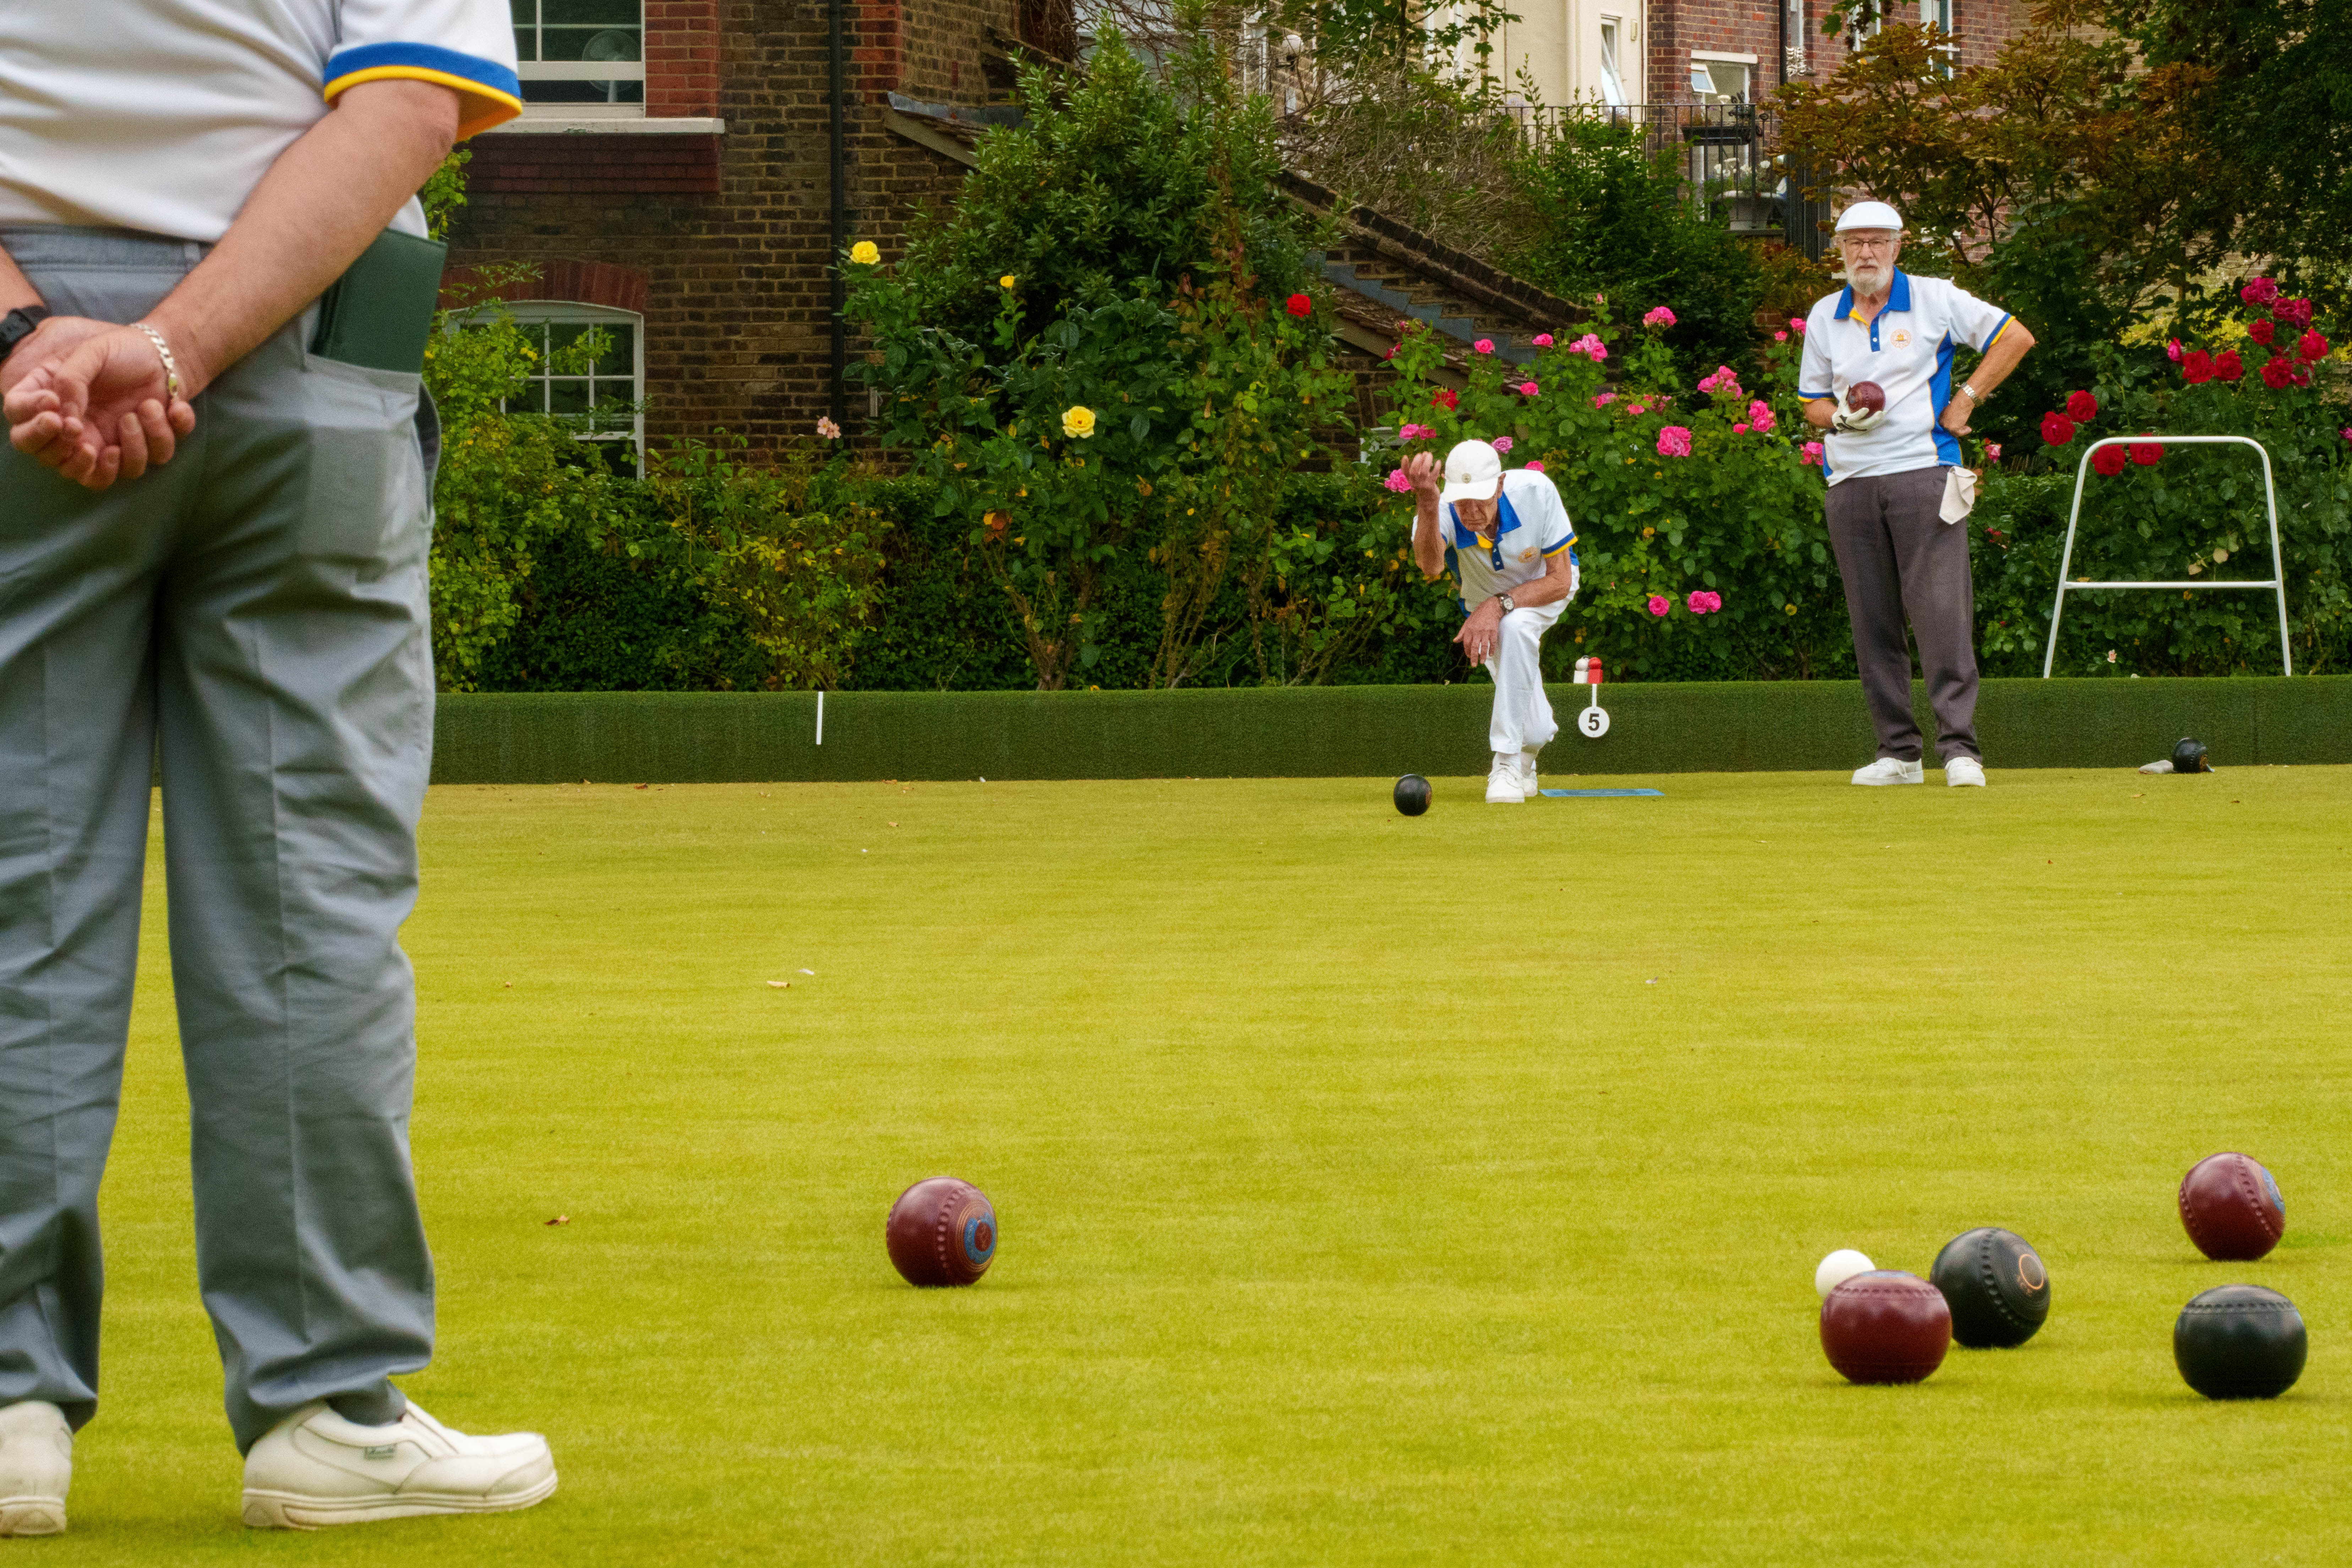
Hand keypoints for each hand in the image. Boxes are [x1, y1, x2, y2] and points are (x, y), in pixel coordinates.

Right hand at [5, 321, 196, 489]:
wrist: (165, 354)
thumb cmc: (120, 351)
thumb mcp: (89, 354)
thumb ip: (70, 380)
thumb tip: (66, 416)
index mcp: (57, 410)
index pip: (25, 437)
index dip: (35, 433)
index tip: (57, 416)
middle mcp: (81, 433)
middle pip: (61, 467)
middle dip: (74, 457)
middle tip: (83, 432)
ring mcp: (113, 443)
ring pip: (112, 474)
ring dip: (132, 444)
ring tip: (143, 408)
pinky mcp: (147, 447)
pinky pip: (156, 458)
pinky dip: (165, 432)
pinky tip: (172, 407)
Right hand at [1404, 449, 1440, 501]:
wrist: (1428, 500)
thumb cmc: (1423, 485)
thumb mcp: (1419, 476)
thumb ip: (1421, 465)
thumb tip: (1425, 453)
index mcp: (1410, 479)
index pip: (1405, 472)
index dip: (1404, 464)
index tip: (1405, 456)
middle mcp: (1415, 482)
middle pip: (1414, 471)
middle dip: (1417, 461)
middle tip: (1421, 454)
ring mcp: (1422, 484)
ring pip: (1424, 472)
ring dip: (1427, 462)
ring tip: (1429, 455)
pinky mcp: (1430, 486)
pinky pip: (1434, 475)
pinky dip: (1436, 467)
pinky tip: (1438, 462)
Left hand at [1455, 598, 1502, 664]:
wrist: (1491, 607)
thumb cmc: (1478, 615)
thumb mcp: (1467, 622)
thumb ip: (1462, 632)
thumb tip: (1455, 641)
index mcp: (1469, 630)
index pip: (1466, 643)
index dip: (1466, 651)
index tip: (1468, 656)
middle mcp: (1476, 631)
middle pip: (1474, 647)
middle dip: (1473, 657)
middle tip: (1474, 665)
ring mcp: (1485, 632)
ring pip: (1484, 646)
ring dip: (1483, 655)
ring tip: (1482, 662)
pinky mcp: (1493, 631)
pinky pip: (1492, 643)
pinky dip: (1491, 649)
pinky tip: (1491, 654)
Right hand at [1830, 389, 1885, 436]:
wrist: (1841, 423)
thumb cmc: (1842, 412)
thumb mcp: (1842, 404)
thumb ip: (1845, 395)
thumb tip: (1848, 386)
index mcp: (1848, 419)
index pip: (1855, 417)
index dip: (1860, 414)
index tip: (1866, 409)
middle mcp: (1855, 424)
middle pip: (1865, 423)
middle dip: (1873, 419)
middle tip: (1880, 412)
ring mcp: (1860, 427)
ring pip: (1870, 425)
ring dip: (1878, 419)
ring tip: (1884, 412)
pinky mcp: (1864, 427)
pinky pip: (1872, 424)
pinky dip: (1879, 419)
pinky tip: (1884, 413)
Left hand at [1940, 392, 1973, 435]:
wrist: (1962, 402)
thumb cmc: (1958, 403)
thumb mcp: (1950, 409)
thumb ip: (1949, 415)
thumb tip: (1952, 420)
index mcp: (1940, 418)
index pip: (1944, 426)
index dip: (1951, 426)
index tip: (1958, 426)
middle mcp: (1942, 423)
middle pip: (1949, 430)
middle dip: (1956, 430)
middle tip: (1963, 428)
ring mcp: (1946, 427)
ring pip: (1954, 433)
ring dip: (1961, 431)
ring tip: (1967, 429)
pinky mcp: (1952, 429)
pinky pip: (1959, 433)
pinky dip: (1965, 432)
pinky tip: (1969, 429)